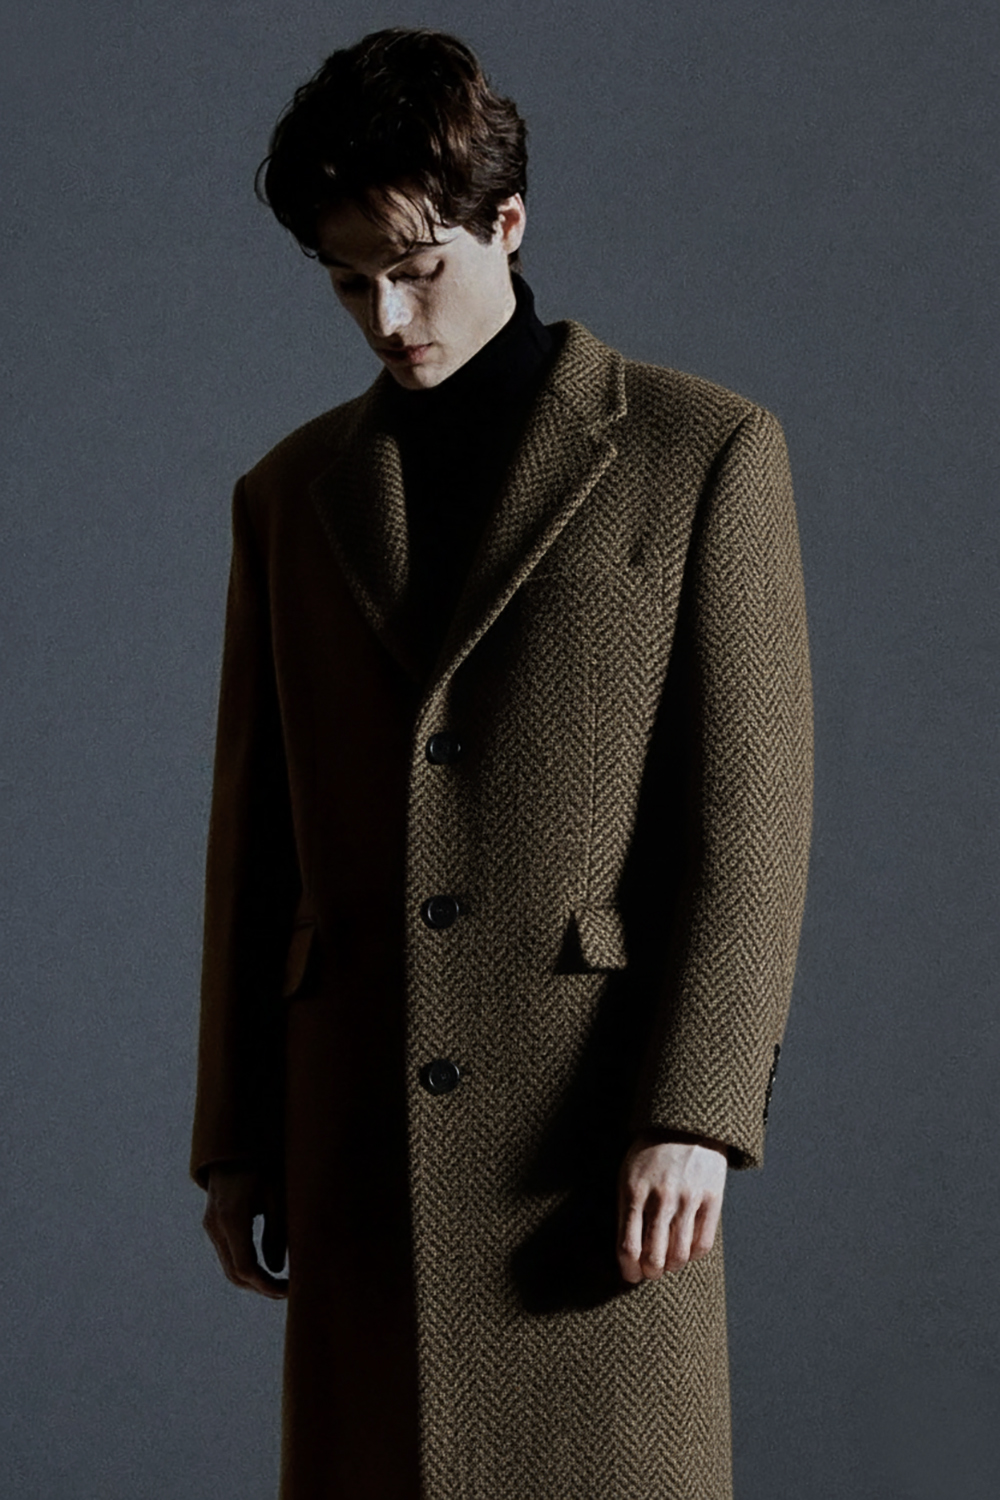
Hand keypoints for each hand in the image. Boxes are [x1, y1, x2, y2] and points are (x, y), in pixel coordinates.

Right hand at [203, 1166, 288, 1298]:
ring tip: (280, 1282)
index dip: (267, 1285)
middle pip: (235, 1273)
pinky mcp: (213, 1224)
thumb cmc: (261, 1166)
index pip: (246, 1267)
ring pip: (229, 1267)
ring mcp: (211, 1226)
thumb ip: (276, 1232)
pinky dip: (245, 1266)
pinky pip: (227, 1255)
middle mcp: (216, 1226)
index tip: (289, 1289)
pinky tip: (266, 1267)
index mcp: (232, 1218)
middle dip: (261, 1287)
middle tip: (287, 1290)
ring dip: (253, 1280)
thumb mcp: (275, 1195)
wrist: (233, 1147)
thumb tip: (275, 1269)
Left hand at [617, 1131, 727, 1283]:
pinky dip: (693, 1255)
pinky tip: (687, 1249)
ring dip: (671, 1266)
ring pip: (679, 1255)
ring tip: (668, 1262)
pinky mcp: (712, 1199)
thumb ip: (627, 1210)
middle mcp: (661, 1197)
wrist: (687, 1124)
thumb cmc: (652, 1153)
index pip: (628, 1246)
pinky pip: (703, 1243)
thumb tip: (628, 1252)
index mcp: (634, 1190)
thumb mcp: (628, 1174)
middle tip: (650, 1272)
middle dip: (650, 1272)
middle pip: (654, 1257)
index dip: (629, 1269)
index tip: (630, 1274)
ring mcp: (688, 1199)